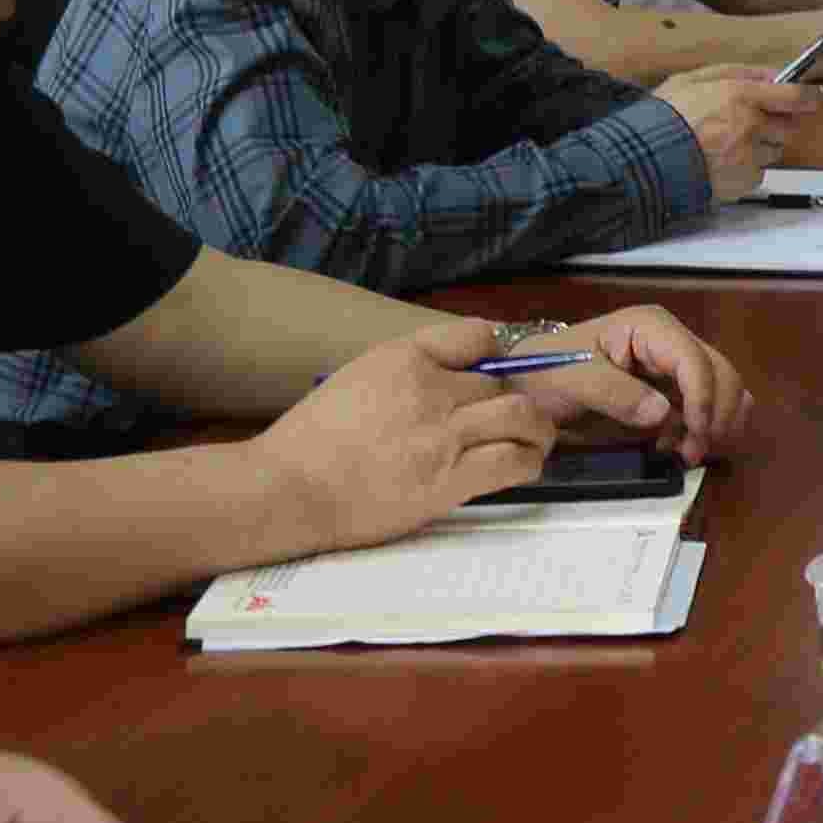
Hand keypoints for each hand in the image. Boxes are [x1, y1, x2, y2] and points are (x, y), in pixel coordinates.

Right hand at [257, 320, 571, 547]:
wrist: (286, 489)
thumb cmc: (313, 439)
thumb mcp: (358, 378)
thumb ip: (408, 370)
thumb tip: (456, 374)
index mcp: (403, 357)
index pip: (479, 334)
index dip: (495, 357)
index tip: (495, 377)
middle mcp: (430, 389)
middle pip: (504, 383)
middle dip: (513, 400)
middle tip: (514, 421)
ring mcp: (442, 435)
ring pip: (522, 416)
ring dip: (536, 428)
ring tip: (533, 440)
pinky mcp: (449, 480)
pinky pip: (514, 460)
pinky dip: (528, 461)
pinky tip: (522, 466)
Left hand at [547, 304, 751, 459]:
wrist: (528, 384)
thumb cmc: (546, 373)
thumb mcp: (572, 380)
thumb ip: (616, 393)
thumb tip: (663, 414)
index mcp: (651, 328)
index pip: (694, 361)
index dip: (703, 399)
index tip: (696, 436)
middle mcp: (671, 341)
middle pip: (720, 373)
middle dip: (716, 414)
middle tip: (691, 453)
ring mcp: (674, 365)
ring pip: (723, 389)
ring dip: (715, 423)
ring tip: (685, 451)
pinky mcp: (672, 389)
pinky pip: (707, 406)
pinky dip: (704, 428)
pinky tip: (676, 445)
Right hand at [656, 65, 816, 195]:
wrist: (642, 161)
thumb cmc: (662, 119)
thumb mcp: (691, 79)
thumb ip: (735, 72)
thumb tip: (770, 73)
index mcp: (740, 96)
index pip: (795, 96)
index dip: (811, 96)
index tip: (817, 96)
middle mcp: (750, 127)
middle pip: (787, 127)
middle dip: (775, 124)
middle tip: (749, 122)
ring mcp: (748, 157)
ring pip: (773, 151)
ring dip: (759, 147)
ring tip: (724, 145)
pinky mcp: (742, 182)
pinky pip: (757, 173)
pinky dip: (744, 169)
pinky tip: (718, 163)